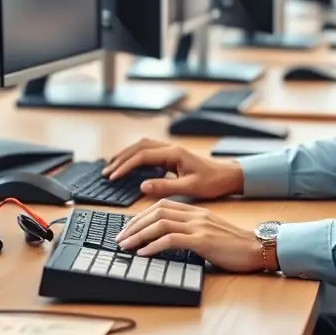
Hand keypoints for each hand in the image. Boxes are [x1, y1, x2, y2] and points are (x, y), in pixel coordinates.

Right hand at [102, 138, 243, 199]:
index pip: (142, 156)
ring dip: (126, 155)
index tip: (113, 176)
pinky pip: (149, 151)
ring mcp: (171, 150)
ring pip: (142, 146)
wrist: (228, 176)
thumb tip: (142, 186)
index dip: (125, 166)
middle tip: (107, 172)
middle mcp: (170, 148)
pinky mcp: (172, 155)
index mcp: (174, 153)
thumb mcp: (190, 188)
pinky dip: (135, 156)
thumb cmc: (213, 182)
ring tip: (112, 167)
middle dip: (121, 158)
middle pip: (139, 147)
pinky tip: (130, 165)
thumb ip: (165, 186)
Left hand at [114, 199, 266, 272]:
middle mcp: (194, 214)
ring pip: (160, 223)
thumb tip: (165, 241)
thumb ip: (189, 232)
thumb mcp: (208, 233)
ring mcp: (199, 226)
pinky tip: (143, 253)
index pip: (161, 206)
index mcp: (195, 211)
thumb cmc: (233, 245)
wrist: (257, 248)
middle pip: (156, 211)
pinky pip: (172, 239)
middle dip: (134, 224)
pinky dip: (154, 245)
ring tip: (125, 246)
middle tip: (119, 238)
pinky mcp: (203, 240)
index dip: (141, 216)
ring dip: (139, 234)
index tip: (128, 229)